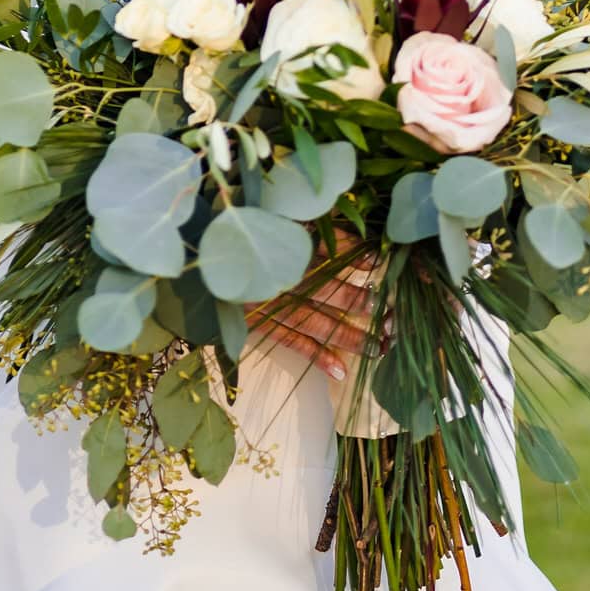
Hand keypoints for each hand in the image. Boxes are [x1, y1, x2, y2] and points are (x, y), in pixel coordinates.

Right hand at [245, 226, 384, 381]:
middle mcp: (275, 275)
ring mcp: (266, 301)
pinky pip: (289, 340)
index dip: (349, 252)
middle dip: (357, 300)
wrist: (200, 257)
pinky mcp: (256, 321)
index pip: (319, 246)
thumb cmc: (243, 234)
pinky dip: (315, 355)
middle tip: (389, 312)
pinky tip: (341, 370)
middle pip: (323, 287)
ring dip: (347, 335)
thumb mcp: (276, 220)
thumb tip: (360, 244)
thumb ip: (315, 229)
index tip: (376, 259)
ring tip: (378, 347)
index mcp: (279, 244)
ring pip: (313, 320)